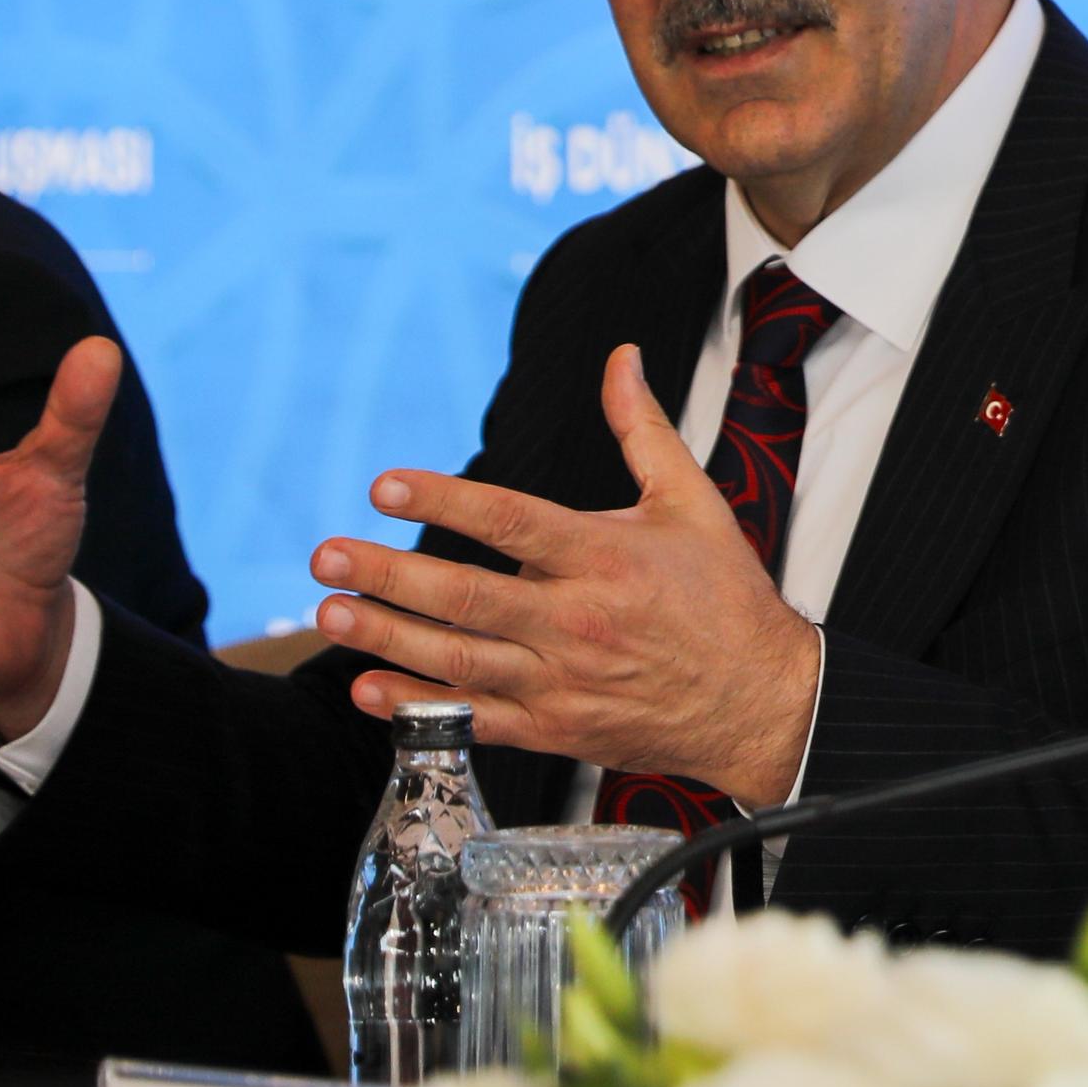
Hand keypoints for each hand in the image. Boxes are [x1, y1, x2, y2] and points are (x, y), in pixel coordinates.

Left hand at [316, 344, 822, 802]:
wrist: (762, 702)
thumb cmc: (725, 597)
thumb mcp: (692, 501)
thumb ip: (643, 429)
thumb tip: (621, 358)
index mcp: (607, 557)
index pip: (510, 520)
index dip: (443, 499)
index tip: (384, 483)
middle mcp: (578, 621)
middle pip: (466, 596)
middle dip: (389, 573)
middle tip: (325, 554)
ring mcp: (563, 682)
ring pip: (458, 661)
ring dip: (387, 637)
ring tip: (329, 612)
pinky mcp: (557, 728)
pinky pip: (475, 720)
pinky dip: (417, 707)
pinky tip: (368, 688)